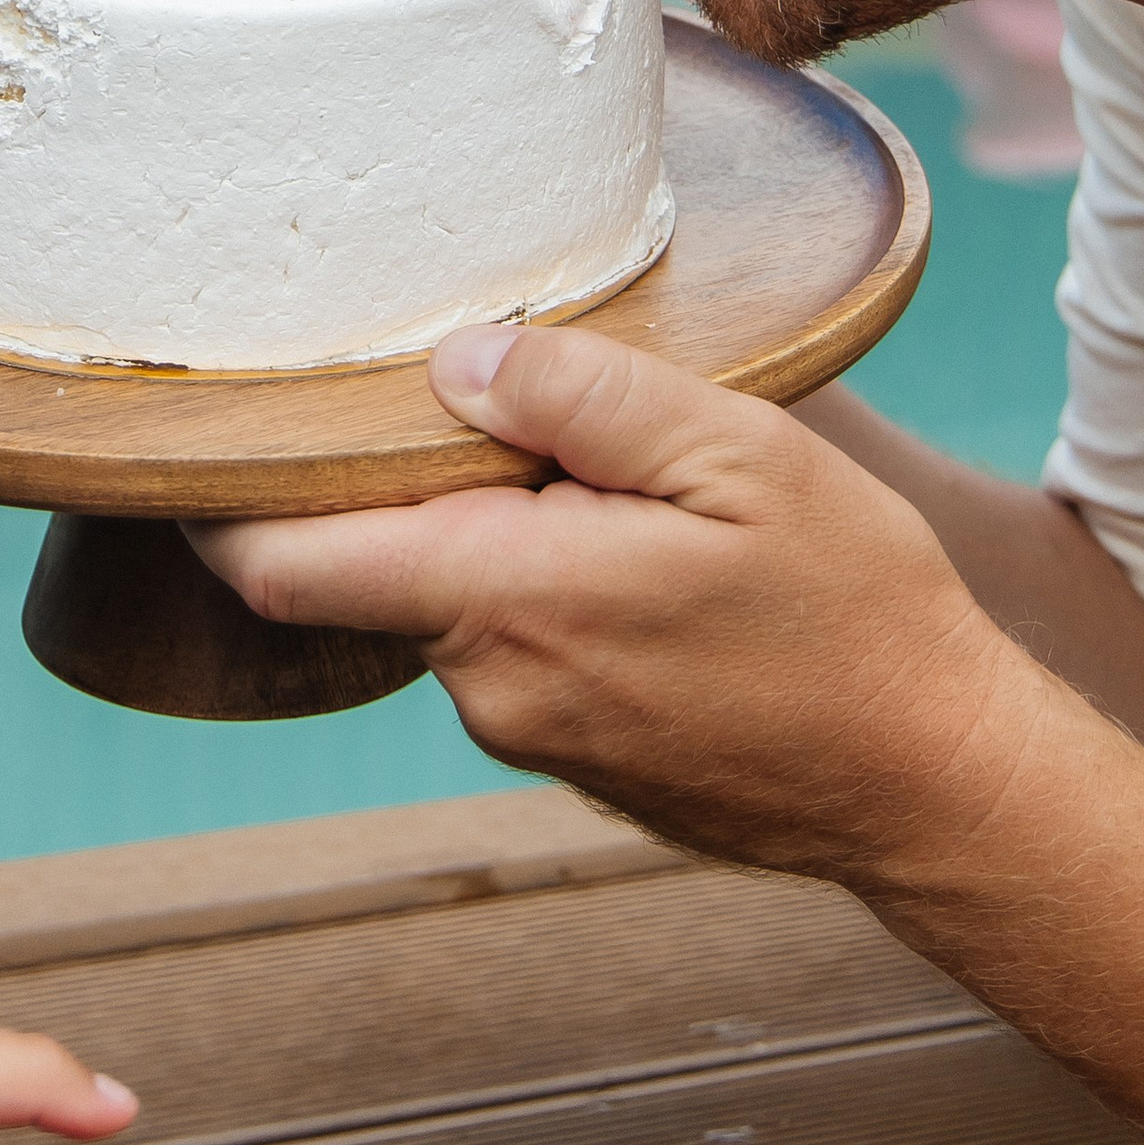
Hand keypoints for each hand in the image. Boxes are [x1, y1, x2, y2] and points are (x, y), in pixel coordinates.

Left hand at [192, 323, 1026, 880]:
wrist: (939, 782)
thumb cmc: (854, 614)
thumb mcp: (738, 454)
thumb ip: (581, 399)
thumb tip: (455, 362)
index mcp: (504, 601)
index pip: (281, 563)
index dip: (218, 496)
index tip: (204, 425)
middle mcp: (490, 688)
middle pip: (373, 565)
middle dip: (406, 480)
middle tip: (479, 391)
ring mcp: (531, 737)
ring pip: (454, 602)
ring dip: (495, 532)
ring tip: (608, 473)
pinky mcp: (576, 757)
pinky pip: (517, 650)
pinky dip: (544, 587)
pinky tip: (645, 553)